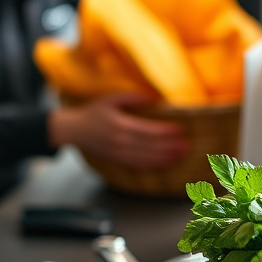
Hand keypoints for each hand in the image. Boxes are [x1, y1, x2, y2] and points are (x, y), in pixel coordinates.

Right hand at [48, 93, 189, 170]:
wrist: (73, 130)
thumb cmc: (92, 113)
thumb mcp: (110, 99)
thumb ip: (132, 97)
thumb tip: (154, 97)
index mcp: (121, 125)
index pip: (150, 130)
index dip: (167, 131)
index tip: (181, 129)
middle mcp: (122, 142)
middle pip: (152, 146)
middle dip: (172, 146)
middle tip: (188, 144)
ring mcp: (120, 153)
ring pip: (148, 158)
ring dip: (167, 157)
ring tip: (182, 154)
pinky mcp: (118, 160)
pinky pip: (140, 165)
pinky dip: (155, 165)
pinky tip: (166, 163)